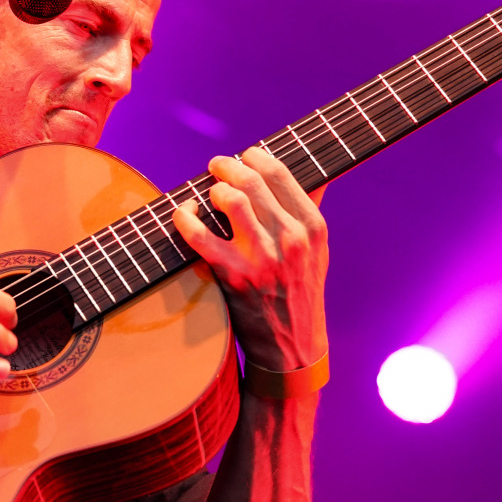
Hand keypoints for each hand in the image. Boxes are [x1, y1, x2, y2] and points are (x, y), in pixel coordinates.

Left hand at [172, 146, 327, 373]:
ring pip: (231, 200)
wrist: (293, 346)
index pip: (280, 174)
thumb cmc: (301, 292)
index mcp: (312, 228)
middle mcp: (291, 239)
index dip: (256, 157)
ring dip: (213, 188)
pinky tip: (183, 214)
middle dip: (228, 166)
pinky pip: (201, 235)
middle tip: (216, 166)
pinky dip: (186, 218)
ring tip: (208, 191)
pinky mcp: (236, 276)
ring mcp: (263, 258)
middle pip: (252, 181)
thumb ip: (310, 212)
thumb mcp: (318, 252)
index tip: (244, 155)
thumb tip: (316, 174)